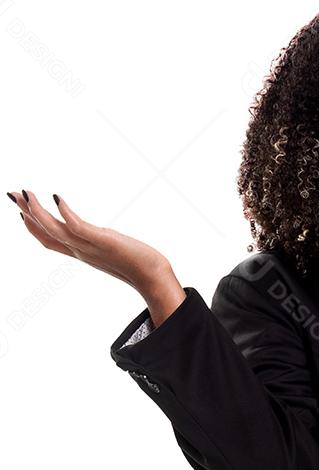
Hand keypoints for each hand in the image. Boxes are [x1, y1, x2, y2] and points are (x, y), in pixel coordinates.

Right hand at [9, 189, 175, 295]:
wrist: (153, 276)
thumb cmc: (138, 263)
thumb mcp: (112, 250)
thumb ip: (101, 242)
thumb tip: (101, 236)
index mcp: (81, 252)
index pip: (49, 241)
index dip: (33, 226)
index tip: (21, 210)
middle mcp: (81, 251)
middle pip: (46, 233)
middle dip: (27, 213)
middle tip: (12, 194)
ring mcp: (90, 247)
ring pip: (55, 230)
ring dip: (38, 211)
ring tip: (26, 193)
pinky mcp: (103, 241)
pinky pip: (78, 227)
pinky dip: (65, 213)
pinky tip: (57, 197)